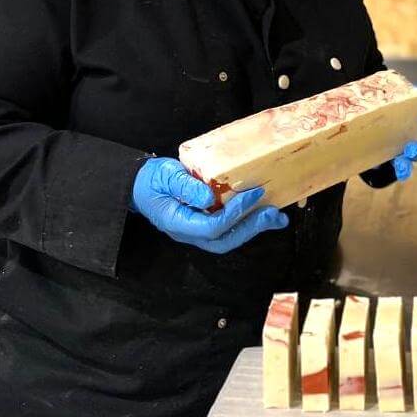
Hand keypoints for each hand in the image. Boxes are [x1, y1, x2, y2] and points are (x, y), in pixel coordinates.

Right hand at [129, 156, 288, 252]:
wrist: (140, 185)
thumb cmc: (152, 179)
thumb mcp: (165, 176)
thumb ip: (185, 186)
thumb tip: (208, 196)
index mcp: (178, 222)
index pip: (212, 226)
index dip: (235, 212)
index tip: (253, 193)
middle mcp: (189, 232)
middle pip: (225, 239)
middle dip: (252, 227)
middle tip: (275, 214)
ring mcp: (197, 230)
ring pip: (229, 238)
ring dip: (254, 228)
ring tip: (276, 217)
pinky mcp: (205, 223)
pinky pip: (228, 229)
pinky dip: (247, 222)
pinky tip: (262, 212)